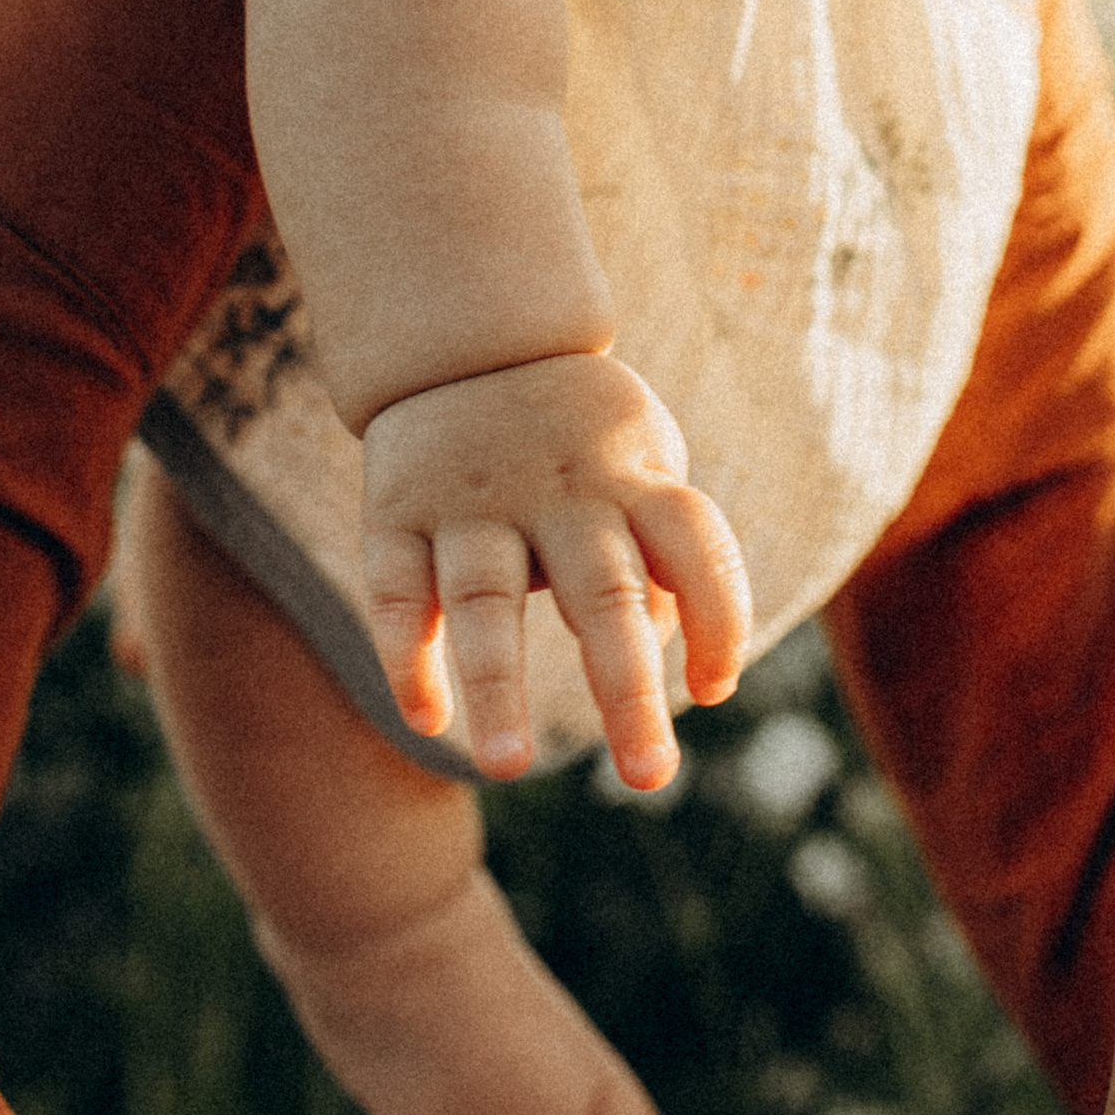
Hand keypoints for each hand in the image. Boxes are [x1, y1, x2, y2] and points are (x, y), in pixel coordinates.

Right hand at [360, 352, 751, 791]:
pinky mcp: (397, 510)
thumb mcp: (642, 466)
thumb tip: (664, 654)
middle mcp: (558, 491)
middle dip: (627, 689)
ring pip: (484, 597)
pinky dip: (404, 653)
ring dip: (497, 683)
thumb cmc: (582, 434)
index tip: (714, 690)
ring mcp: (472, 500)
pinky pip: (395, 588)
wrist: (468, 335)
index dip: (719, 617)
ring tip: (509, 766)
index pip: (697, 546)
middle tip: (652, 779)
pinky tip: (427, 718)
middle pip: (602, 593)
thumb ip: (661, 558)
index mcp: (631, 477)